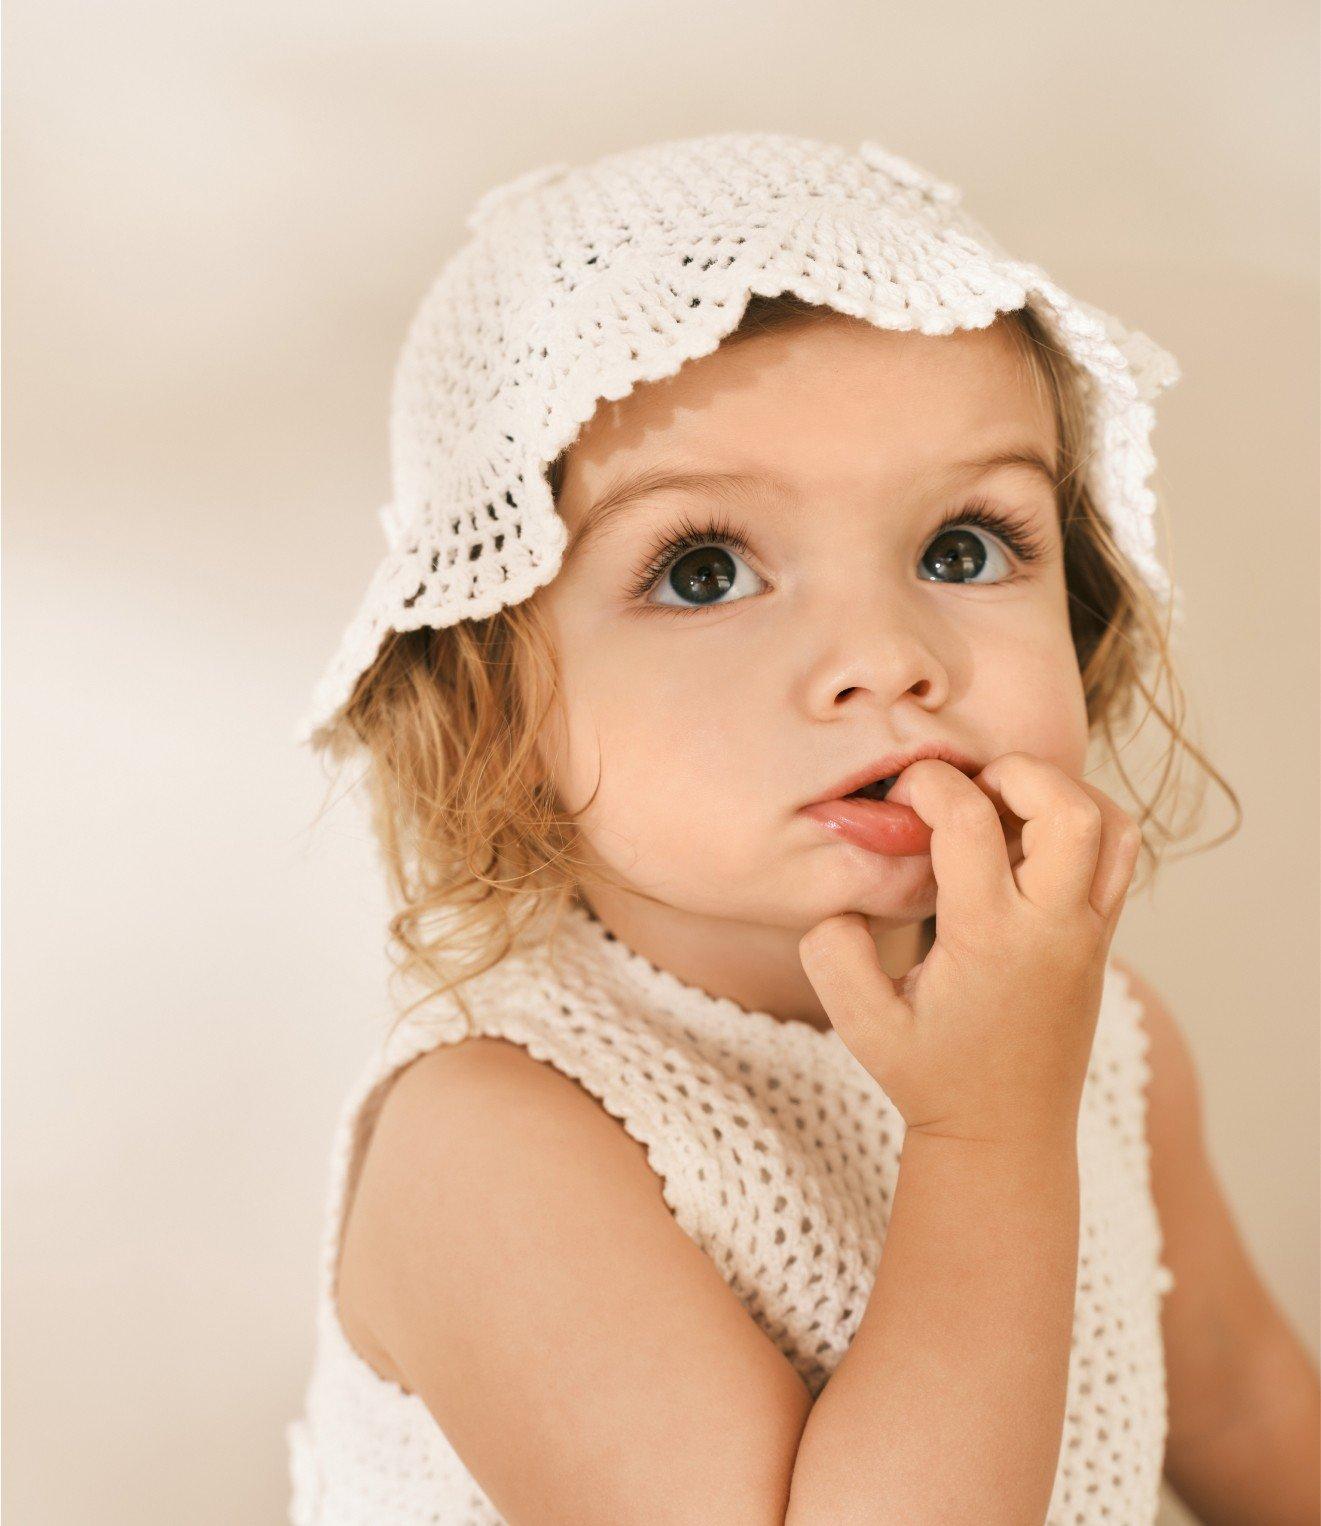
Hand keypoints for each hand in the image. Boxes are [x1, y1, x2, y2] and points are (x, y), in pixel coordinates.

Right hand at [797, 753, 1141, 1145]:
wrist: (1005, 1133)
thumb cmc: (930, 1077)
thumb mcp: (859, 1025)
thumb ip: (832, 952)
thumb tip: (842, 897)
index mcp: (989, 939)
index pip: (971, 822)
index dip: (929, 785)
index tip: (901, 795)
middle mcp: (1052, 928)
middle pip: (1069, 807)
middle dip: (1013, 771)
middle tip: (967, 789)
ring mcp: (1088, 932)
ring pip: (1112, 824)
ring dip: (1060, 792)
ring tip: (1004, 806)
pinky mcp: (1101, 936)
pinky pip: (1118, 854)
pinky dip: (1082, 821)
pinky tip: (1026, 840)